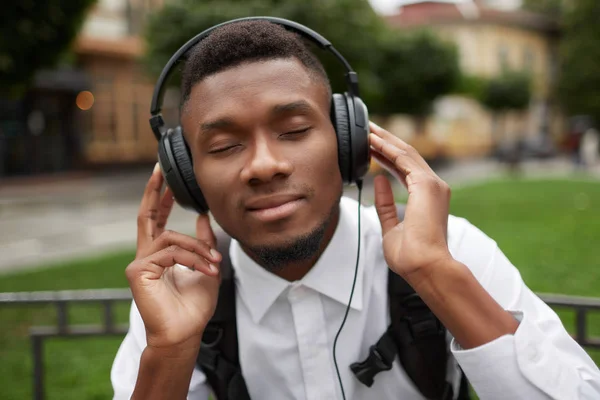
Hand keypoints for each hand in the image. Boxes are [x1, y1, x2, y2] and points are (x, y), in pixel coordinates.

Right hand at [126, 163, 221, 350]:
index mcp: (160, 255)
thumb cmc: (193, 307)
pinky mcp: (139, 271)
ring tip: (214, 266)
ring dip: (199, 250)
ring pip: (172, 238)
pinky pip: (171, 253)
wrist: (185, 333)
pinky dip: (192, 259)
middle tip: (161, 171)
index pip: (157, 220)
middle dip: (155, 192)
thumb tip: (203, 216)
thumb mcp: (205, 267)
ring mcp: (140, 263)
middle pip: (147, 216)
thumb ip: (203, 242)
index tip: (166, 178)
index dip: (161, 198)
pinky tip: (205, 271)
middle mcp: (146, 256)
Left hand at [369, 122, 453, 285]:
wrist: (424, 265)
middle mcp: (433, 186)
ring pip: (405, 153)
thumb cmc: (410, 255)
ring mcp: (432, 184)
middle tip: (368, 129)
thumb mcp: (391, 226)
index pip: (404, 169)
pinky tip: (374, 141)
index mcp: (427, 197)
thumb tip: (378, 181)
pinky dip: (388, 148)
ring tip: (367, 130)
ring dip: (385, 140)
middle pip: (406, 156)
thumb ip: (385, 203)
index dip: (387, 156)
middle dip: (386, 142)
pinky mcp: (426, 184)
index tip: (371, 147)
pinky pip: (404, 159)